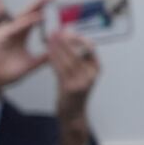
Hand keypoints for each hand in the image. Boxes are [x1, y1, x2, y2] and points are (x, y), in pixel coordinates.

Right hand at [0, 0, 51, 127]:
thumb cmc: (8, 72)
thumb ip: (43, 58)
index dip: (44, 11)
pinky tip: (39, 17)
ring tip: (47, 0)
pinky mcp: (1, 37)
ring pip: (23, 17)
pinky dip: (28, 21)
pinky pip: (17, 27)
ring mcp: (6, 32)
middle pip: (28, 13)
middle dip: (40, 3)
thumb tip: (58, 53)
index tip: (58, 4)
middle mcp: (14, 31)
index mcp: (21, 34)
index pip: (34, 19)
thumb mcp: (31, 64)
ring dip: (35, 8)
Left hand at [46, 28, 100, 144]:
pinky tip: (48, 51)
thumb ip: (78, 61)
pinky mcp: (69, 87)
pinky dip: (53, 58)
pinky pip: (60, 69)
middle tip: (56, 31)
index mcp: (96, 69)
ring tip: (50, 38)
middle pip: (77, 52)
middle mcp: (91, 74)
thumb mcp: (81, 75)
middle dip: (66, 40)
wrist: (73, 114)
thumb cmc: (74, 93)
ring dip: (58, 47)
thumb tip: (68, 43)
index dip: (79, 38)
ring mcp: (81, 81)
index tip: (68, 31)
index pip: (90, 48)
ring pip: (68, 59)